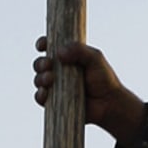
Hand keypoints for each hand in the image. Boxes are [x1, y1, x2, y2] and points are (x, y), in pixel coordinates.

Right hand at [32, 37, 147, 144]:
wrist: (109, 103)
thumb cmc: (104, 79)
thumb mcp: (95, 58)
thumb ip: (80, 50)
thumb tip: (59, 52)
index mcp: (68, 57)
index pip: (50, 47)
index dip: (43, 44)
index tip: (42, 45)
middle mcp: (59, 71)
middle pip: (41, 63)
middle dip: (40, 63)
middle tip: (48, 65)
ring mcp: (56, 86)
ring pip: (38, 79)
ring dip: (40, 78)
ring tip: (50, 79)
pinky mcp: (55, 101)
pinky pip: (40, 98)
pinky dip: (40, 95)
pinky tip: (45, 92)